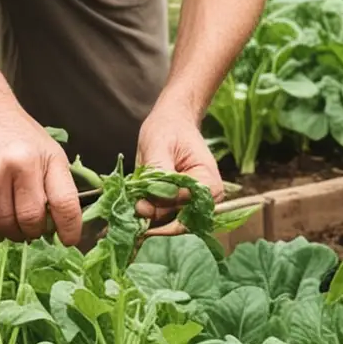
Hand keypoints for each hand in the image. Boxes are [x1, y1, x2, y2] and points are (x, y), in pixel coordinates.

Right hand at [0, 85, 82, 244]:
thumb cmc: (20, 136)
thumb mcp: (50, 152)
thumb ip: (60, 188)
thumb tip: (63, 231)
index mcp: (36, 159)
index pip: (62, 206)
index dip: (70, 230)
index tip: (69, 240)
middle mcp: (8, 168)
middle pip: (28, 223)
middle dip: (34, 231)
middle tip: (33, 226)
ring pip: (2, 227)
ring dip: (11, 231)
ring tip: (14, 219)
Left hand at [136, 100, 224, 221]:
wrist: (171, 122)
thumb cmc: (168, 129)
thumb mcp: (158, 146)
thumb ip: (157, 176)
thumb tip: (149, 204)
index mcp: (208, 185)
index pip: (188, 213)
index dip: (163, 213)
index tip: (140, 206)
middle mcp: (206, 200)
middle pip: (177, 221)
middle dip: (153, 214)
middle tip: (133, 202)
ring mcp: (193, 204)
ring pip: (168, 220)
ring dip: (149, 212)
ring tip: (135, 196)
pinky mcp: (180, 204)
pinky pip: (164, 214)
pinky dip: (150, 209)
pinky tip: (139, 199)